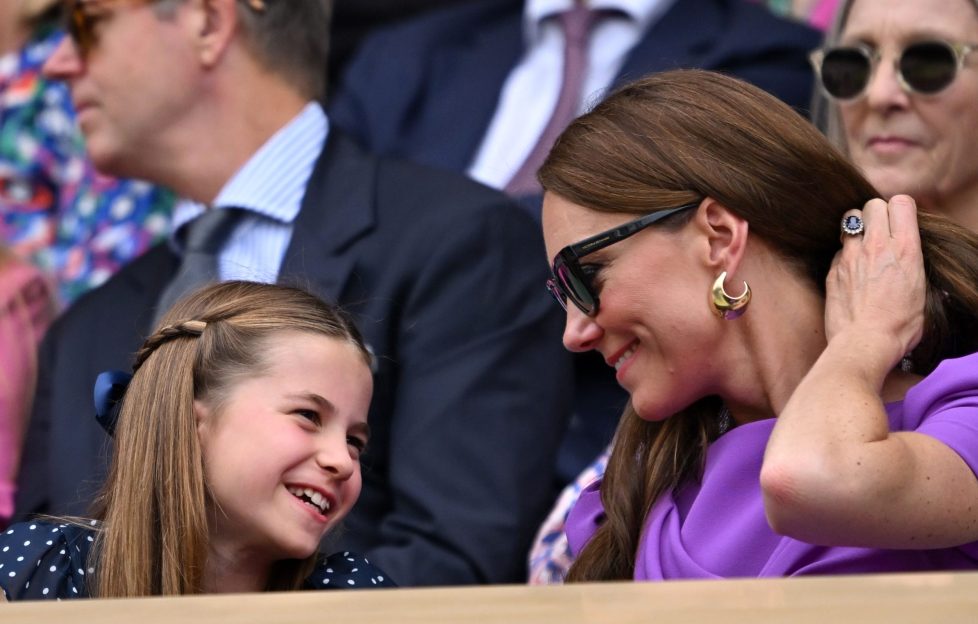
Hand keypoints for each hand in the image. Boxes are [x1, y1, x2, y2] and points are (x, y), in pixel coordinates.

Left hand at [824, 195, 925, 374]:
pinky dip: (845, 254)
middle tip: (879, 231)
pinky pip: (839, 249)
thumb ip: (911, 263)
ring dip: (857, 229)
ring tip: (863, 247)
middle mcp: (877, 246)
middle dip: (876, 214)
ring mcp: (851, 256)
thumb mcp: (921, 290)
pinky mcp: (833, 269)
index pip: (901, 202)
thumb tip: (906, 256)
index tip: (899, 222)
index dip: (900, 210)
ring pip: (849, 220)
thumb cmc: (899, 325)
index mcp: (906, 249)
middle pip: (872, 204)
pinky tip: (851, 271)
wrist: (865, 342)